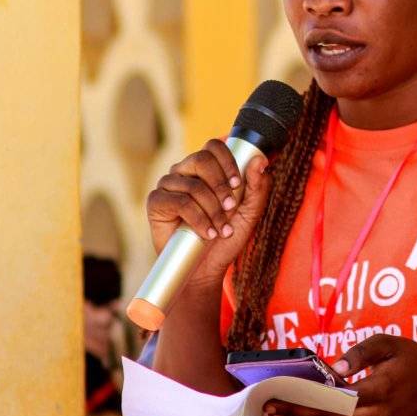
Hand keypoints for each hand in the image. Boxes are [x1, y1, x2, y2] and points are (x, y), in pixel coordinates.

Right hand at [145, 139, 272, 285]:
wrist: (206, 269)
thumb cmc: (226, 237)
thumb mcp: (249, 213)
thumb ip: (257, 187)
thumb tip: (260, 160)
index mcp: (206, 169)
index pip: (214, 146)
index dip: (228, 161)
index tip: (237, 185)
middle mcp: (185, 172)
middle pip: (201, 159)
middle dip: (220, 185)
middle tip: (229, 207)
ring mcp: (169, 185)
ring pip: (193, 185)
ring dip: (212, 210)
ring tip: (221, 229)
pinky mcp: (156, 201)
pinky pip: (179, 202)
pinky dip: (198, 220)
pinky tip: (207, 233)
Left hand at [264, 335, 416, 415]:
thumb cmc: (412, 359)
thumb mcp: (388, 343)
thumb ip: (359, 354)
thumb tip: (333, 370)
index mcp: (382, 390)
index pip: (338, 400)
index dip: (308, 400)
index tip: (282, 396)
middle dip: (299, 413)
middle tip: (269, 406)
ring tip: (281, 408)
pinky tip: (306, 412)